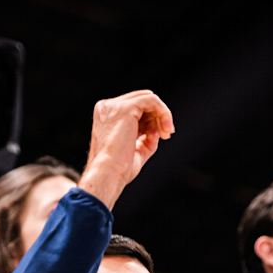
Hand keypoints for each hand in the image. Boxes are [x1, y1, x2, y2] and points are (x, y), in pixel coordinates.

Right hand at [77, 90, 174, 209]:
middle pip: (141, 100)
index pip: (134, 109)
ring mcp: (115, 106)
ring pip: (148, 98)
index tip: (162, 136)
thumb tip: (157, 132)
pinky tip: (165, 128)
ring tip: (167, 133)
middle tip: (167, 134)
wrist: (108, 174)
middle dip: (158, 116)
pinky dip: (163, 112)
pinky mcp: (125, 108)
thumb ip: (145, 139)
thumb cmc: (118, 169)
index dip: (150, 120)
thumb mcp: (135, 151)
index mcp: (106, 117)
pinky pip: (152, 100)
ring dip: (163, 115)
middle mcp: (107, 108)